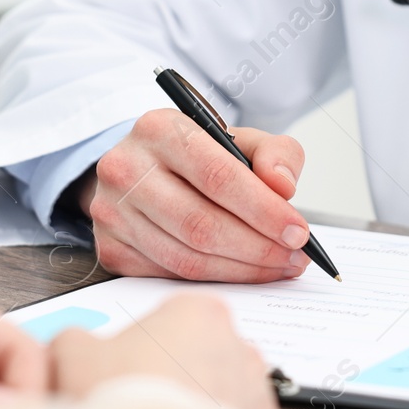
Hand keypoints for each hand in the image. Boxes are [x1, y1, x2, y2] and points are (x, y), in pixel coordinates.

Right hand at [51, 295, 278, 408]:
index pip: (168, 318)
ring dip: (193, 407)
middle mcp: (239, 346)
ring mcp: (256, 392)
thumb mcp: (70, 354)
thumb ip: (73, 340)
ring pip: (218, 392)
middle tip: (136, 405)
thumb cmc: (121, 403)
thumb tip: (73, 347)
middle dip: (171, 375)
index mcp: (199, 311)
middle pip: (197, 354)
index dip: (139, 344)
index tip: (122, 369)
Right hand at [77, 109, 311, 282]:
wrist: (139, 170)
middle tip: (294, 257)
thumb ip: (274, 152)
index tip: (298, 232)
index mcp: (159, 129)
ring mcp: (112, 212)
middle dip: (258, 248)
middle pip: (201, 224)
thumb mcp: (237, 138)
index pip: (218, 176)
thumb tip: (283, 187)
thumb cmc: (195, 156)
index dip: (263, 209)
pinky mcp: (110, 248)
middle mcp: (125, 168)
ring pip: (186, 258)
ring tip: (278, 267)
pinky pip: (170, 275)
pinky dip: (214, 280)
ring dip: (241, 270)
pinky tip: (242, 273)